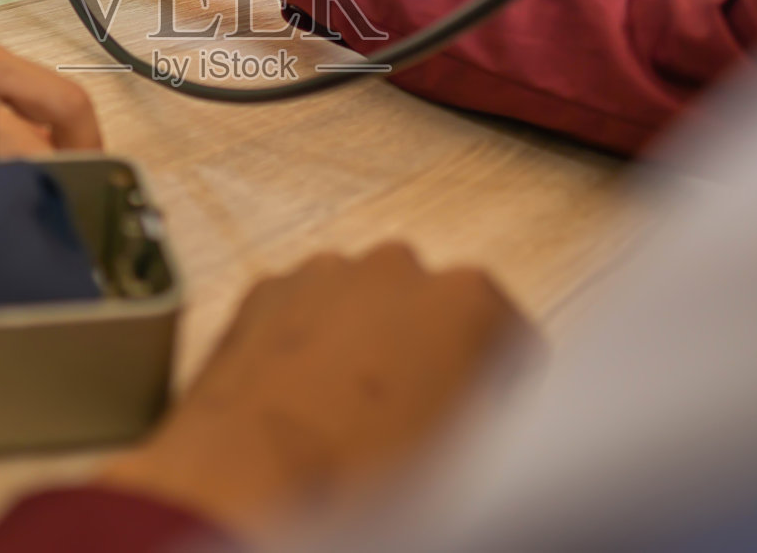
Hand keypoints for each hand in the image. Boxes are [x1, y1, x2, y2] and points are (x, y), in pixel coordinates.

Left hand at [102, 245, 530, 535]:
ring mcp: (326, 271)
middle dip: (428, 357)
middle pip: (433, 311)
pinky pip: (305, 312)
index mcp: (467, 301)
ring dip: (366, 346)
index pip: (510, 337)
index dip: (505, 387)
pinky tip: (300, 403)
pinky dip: (308, 345)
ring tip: (348, 418)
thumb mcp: (463, 459)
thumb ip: (483, 412)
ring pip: (365, 306)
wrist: (246, 489)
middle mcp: (399, 267)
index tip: (487, 419)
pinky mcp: (265, 288)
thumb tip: (477, 413)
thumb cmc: (363, 481)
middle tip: (412, 423)